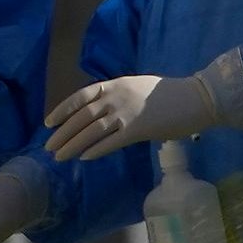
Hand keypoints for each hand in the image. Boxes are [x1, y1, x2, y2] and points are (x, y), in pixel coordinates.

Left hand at [41, 72, 223, 162]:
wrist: (194, 98)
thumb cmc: (167, 93)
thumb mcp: (136, 86)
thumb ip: (117, 96)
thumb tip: (100, 111)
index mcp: (114, 84)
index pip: (80, 97)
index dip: (62, 110)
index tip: (48, 123)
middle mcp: (115, 97)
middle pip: (82, 117)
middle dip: (63, 133)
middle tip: (49, 147)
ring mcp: (125, 113)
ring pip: (91, 131)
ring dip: (73, 145)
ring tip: (60, 156)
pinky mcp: (137, 130)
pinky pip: (110, 142)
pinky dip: (96, 150)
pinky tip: (84, 158)